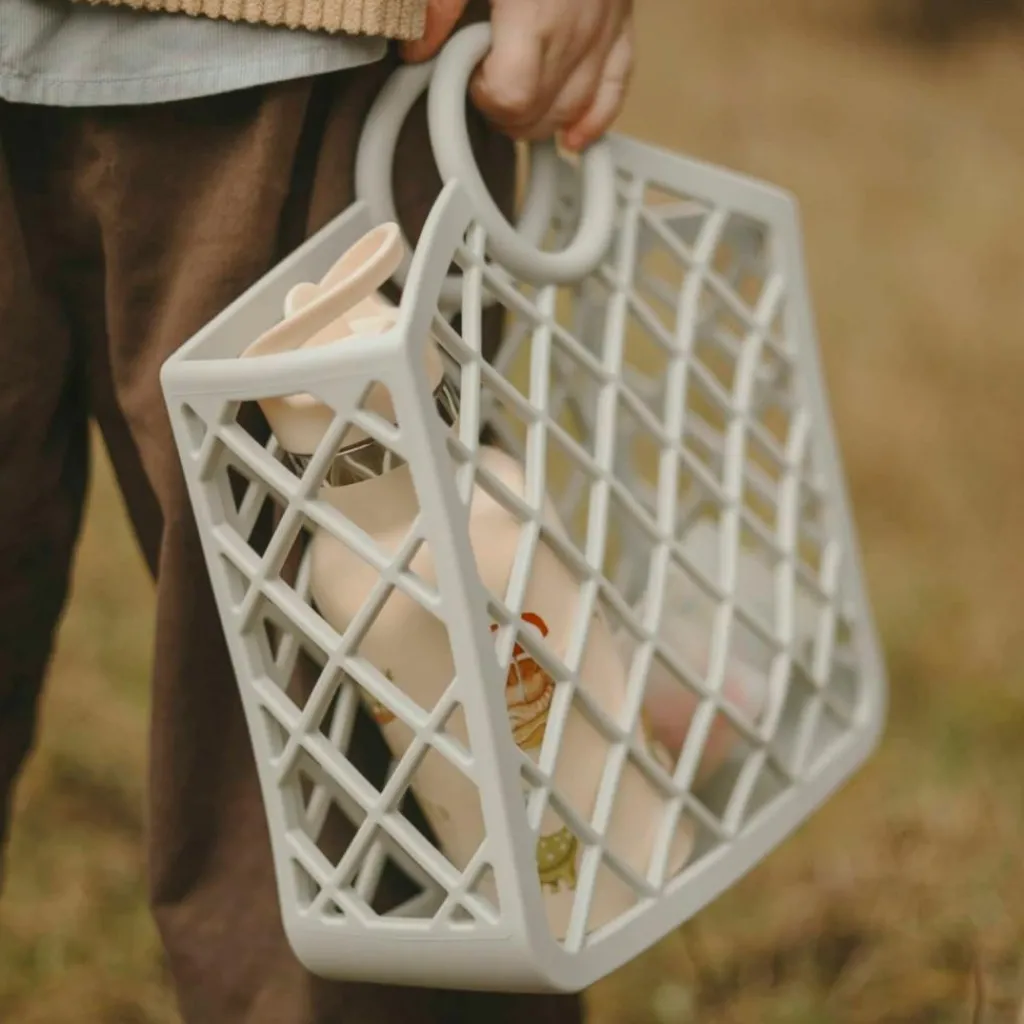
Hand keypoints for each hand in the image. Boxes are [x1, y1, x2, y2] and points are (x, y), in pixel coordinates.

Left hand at [401, 0, 633, 151]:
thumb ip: (437, 3)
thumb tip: (416, 49)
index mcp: (536, 13)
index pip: (513, 96)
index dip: (486, 98)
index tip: (470, 75)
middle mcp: (576, 28)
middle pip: (542, 112)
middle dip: (507, 112)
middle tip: (484, 85)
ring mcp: (604, 28)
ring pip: (577, 108)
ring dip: (542, 119)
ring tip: (516, 100)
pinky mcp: (622, 22)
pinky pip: (617, 86)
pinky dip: (596, 118)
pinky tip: (574, 136)